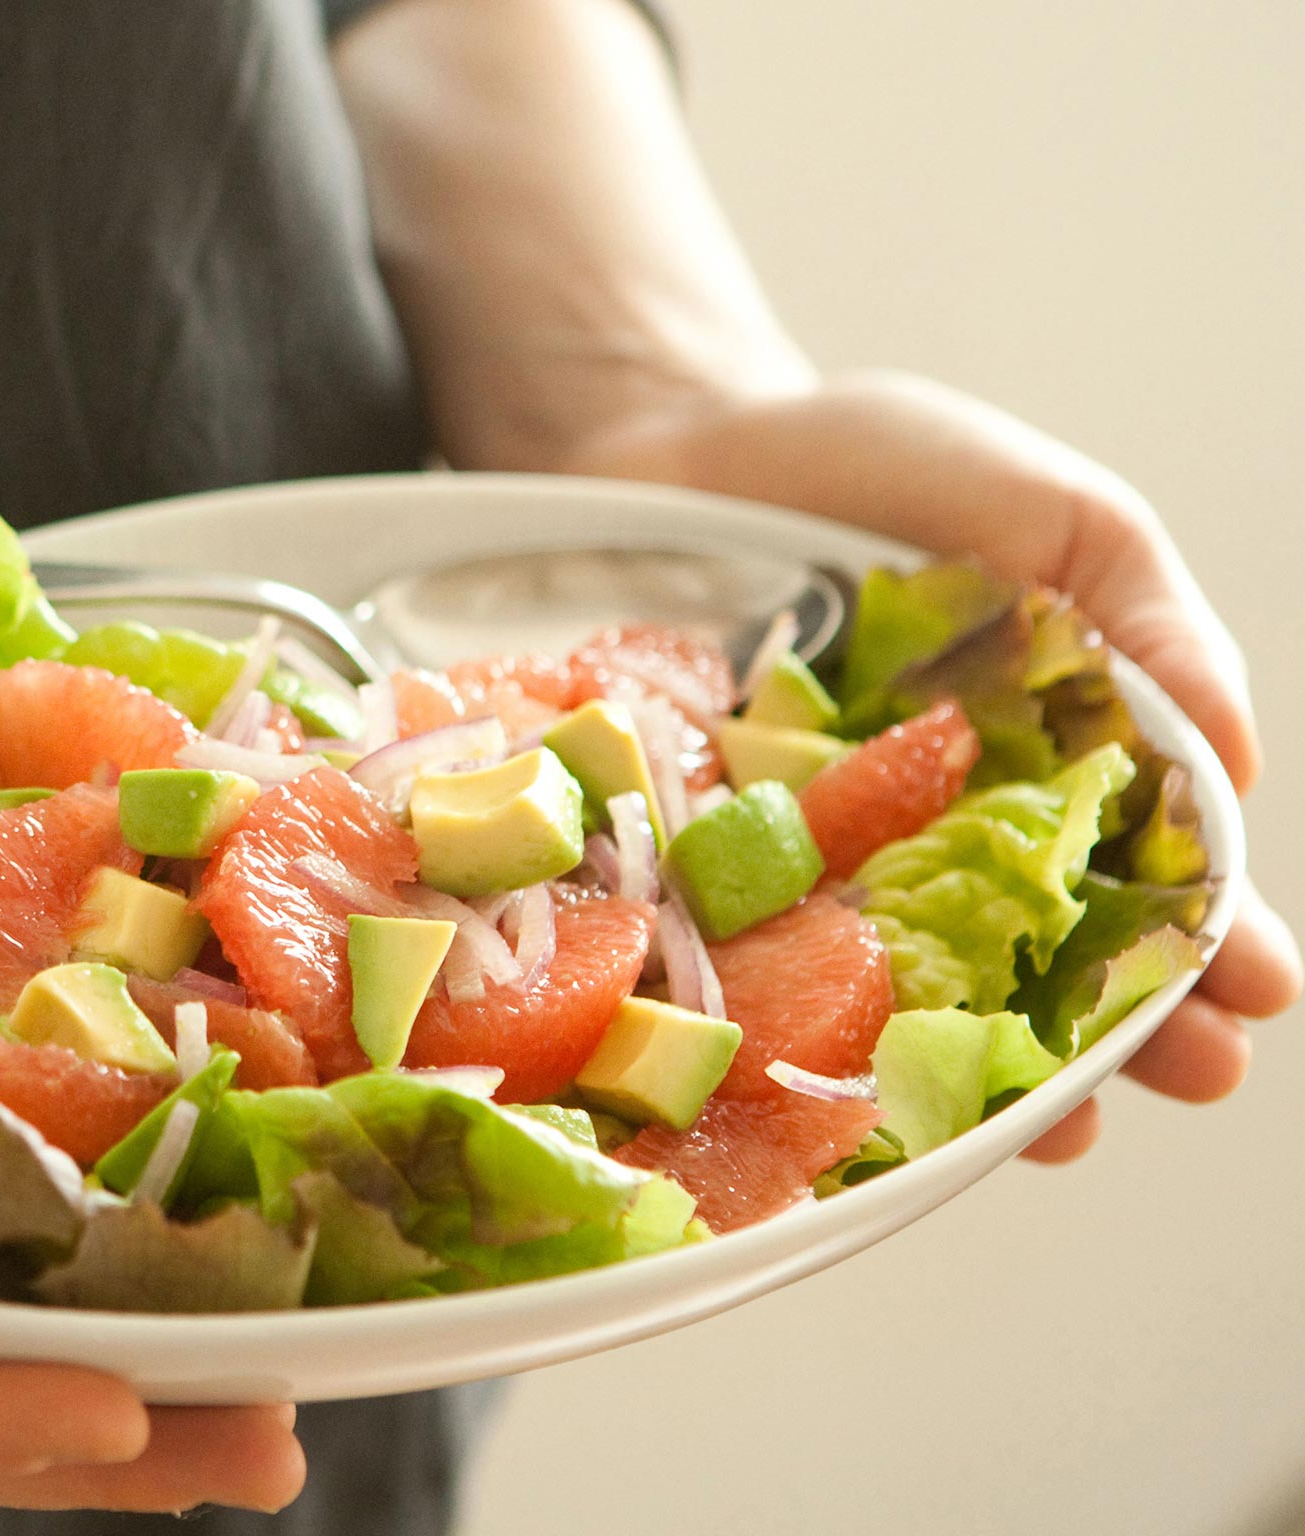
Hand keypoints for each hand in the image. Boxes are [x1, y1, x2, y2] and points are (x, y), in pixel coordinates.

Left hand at [566, 370, 1301, 1158]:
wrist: (677, 441)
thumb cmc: (872, 468)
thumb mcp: (1052, 512)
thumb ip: (1150, 625)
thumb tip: (1240, 769)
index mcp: (1047, 752)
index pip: (1147, 866)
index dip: (1207, 933)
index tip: (1252, 992)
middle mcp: (945, 826)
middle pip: (1048, 949)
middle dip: (1130, 1023)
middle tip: (1192, 1075)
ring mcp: (828, 856)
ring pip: (917, 986)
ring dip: (997, 1061)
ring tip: (1065, 1123)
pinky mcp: (711, 861)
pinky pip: (765, 959)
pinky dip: (812, 1028)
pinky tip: (869, 1090)